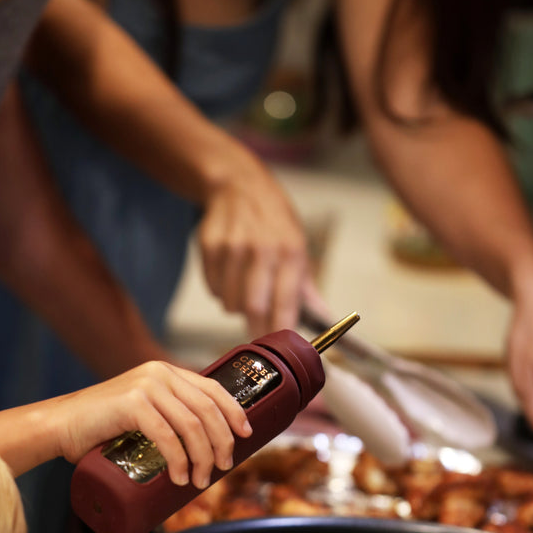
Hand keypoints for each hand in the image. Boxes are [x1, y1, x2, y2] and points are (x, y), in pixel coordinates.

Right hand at [56, 361, 251, 488]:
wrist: (61, 425)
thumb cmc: (101, 427)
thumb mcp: (143, 413)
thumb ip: (167, 416)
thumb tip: (204, 445)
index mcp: (165, 373)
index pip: (212, 388)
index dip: (233, 411)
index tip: (246, 434)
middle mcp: (158, 374)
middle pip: (207, 409)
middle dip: (222, 442)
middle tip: (223, 467)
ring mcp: (145, 386)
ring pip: (191, 425)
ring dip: (202, 457)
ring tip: (200, 480)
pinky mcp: (132, 404)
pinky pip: (167, 435)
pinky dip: (179, 460)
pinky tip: (181, 476)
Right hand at [196, 153, 322, 335]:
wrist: (238, 184)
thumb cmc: (272, 220)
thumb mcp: (298, 245)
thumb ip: (306, 286)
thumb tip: (323, 318)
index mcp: (290, 251)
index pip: (285, 302)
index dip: (282, 330)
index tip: (281, 347)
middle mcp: (262, 249)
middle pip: (253, 307)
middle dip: (256, 326)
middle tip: (258, 330)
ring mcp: (233, 247)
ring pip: (229, 302)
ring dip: (236, 307)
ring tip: (244, 292)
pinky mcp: (209, 246)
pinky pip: (212, 289)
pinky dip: (220, 291)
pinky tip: (229, 276)